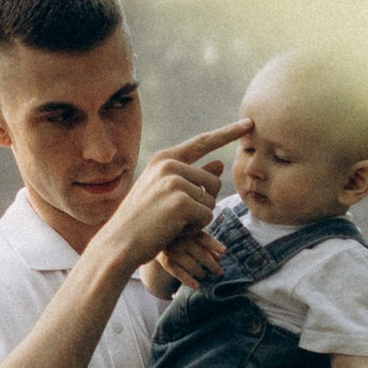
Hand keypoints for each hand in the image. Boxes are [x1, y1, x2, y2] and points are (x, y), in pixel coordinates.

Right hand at [108, 122, 249, 269]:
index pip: (203, 142)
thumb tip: (221, 164)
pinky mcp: (181, 200)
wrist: (119, 243)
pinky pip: (207, 216)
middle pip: (213, 181)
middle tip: (173, 215)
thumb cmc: (142, 221)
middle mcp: (169, 164)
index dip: (228, 133)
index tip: (249, 123)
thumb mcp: (165, 193)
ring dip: (197, 218)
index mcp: (164, 159)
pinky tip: (172, 230)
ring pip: (211, 201)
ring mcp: (174, 181)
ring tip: (170, 222)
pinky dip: (194, 229)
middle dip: (202, 204)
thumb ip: (191, 178)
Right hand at [154, 222, 224, 288]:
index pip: (204, 238)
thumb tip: (220, 257)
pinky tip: (197, 286)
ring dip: (201, 273)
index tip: (224, 251)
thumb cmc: (180, 237)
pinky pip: (178, 272)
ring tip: (205, 276)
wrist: (154, 237)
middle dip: (212, 265)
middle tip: (219, 272)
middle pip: (200, 253)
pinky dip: (188, 280)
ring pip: (191, 264)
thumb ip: (206, 245)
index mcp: (188, 231)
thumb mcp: (192, 236)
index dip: (214, 244)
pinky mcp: (165, 261)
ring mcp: (172, 250)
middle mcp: (180, 240)